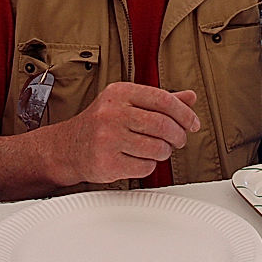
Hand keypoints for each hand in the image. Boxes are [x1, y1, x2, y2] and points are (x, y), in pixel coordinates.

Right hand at [44, 83, 200, 185]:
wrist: (68, 147)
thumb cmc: (101, 123)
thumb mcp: (127, 103)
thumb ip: (159, 100)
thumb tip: (190, 97)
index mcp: (120, 93)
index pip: (164, 100)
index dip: (185, 114)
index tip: (193, 124)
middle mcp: (112, 113)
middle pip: (164, 125)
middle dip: (179, 136)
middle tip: (179, 140)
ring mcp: (108, 139)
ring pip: (158, 148)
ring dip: (164, 152)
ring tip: (157, 150)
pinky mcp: (107, 163)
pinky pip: (145, 167)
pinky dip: (149, 166)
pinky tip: (139, 159)